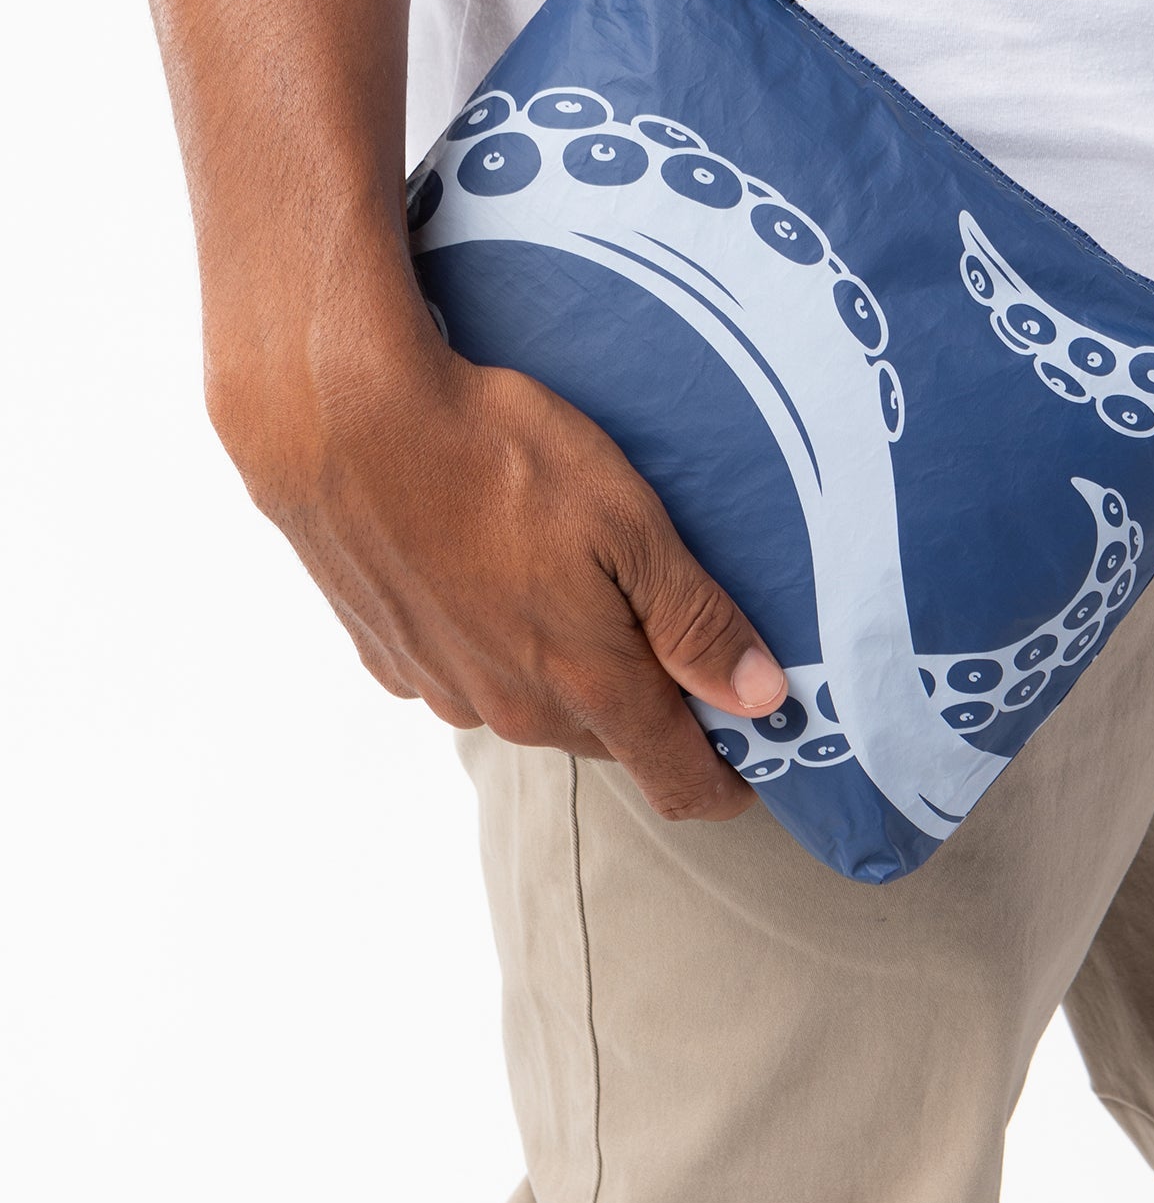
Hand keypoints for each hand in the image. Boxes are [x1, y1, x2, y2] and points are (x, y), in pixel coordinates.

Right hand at [213, 298, 786, 818]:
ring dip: (571, 676)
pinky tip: (496, 578)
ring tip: (581, 595)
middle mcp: (512, 708)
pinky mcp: (388, 656)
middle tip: (684, 646)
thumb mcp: (629, 524)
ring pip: (536, 707)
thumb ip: (695, 622)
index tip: (758, 763)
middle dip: (655, 713)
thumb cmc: (497, 455)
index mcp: (585, 682)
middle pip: (611, 738)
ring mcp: (442, 687)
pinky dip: (496, 645)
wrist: (338, 421)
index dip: (725, 781)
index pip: (676, 777)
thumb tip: (765, 700)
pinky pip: (468, 672)